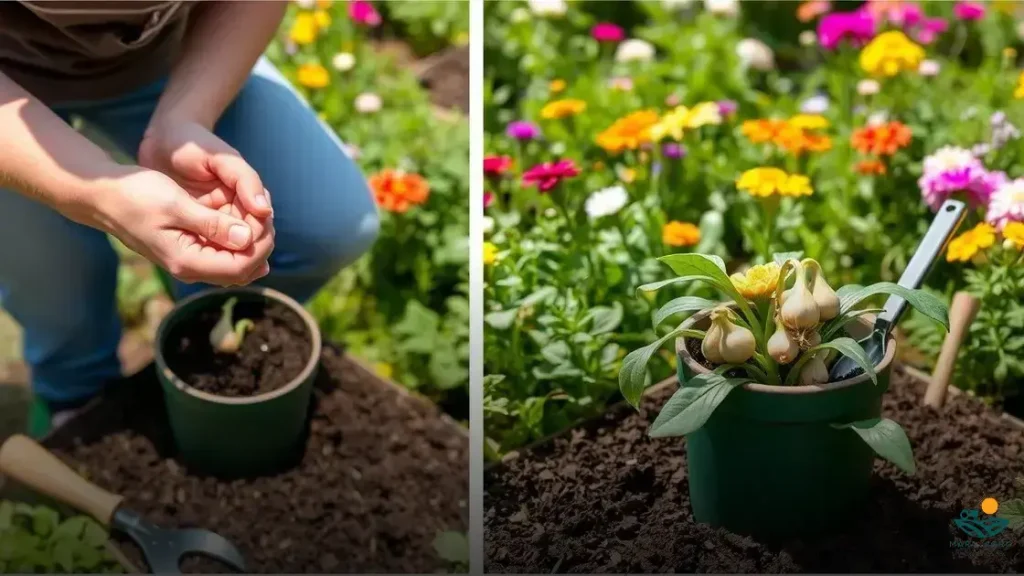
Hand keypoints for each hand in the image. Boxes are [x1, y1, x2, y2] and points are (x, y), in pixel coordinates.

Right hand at [137, 118, 274, 284]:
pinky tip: (244, 214)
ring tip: (257, 212)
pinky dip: (239, 236)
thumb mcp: (176, 205)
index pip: (241, 268)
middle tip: (266, 214)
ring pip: (236, 261)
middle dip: (261, 245)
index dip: (260, 246)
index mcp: (187, 262)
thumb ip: (213, 224)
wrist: (105, 195)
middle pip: (243, 270)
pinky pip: (224, 251)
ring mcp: (191, 260)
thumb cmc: (136, 195)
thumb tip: (248, 239)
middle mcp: (191, 268)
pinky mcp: (190, 249)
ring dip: (252, 240)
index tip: (265, 217)